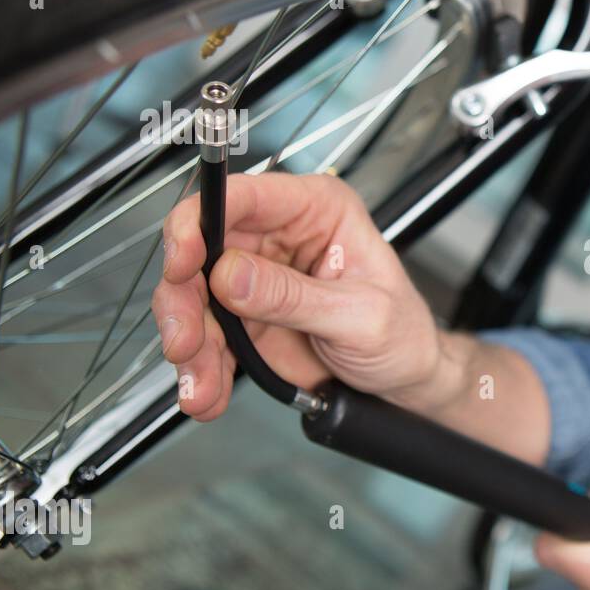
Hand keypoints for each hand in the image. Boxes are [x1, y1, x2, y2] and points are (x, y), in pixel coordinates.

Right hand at [152, 171, 443, 420]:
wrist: (406, 380)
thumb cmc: (404, 334)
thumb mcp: (360, 315)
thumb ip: (294, 296)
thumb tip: (230, 274)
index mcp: (317, 210)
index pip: (243, 196)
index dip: (198, 223)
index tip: (182, 261)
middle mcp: (279, 236)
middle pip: (201, 249)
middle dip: (184, 301)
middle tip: (185, 341)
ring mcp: (257, 278)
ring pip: (194, 299)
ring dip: (189, 345)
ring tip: (200, 384)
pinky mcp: (246, 318)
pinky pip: (206, 337)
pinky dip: (200, 369)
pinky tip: (206, 394)